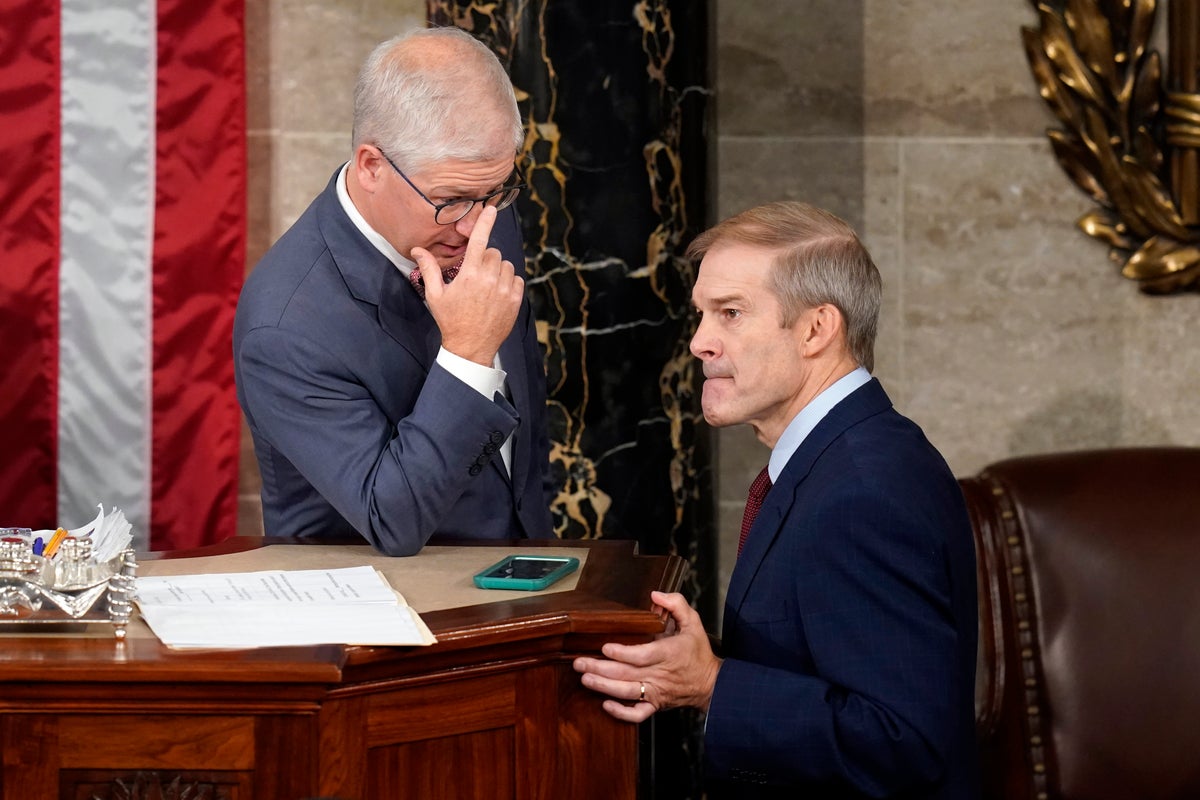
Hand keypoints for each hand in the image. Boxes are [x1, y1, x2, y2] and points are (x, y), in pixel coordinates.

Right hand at [410, 205, 523, 365]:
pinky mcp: (515, 299)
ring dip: (496, 270)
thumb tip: (417, 250)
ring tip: (485, 287)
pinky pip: (516, 278)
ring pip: (505, 264)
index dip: (484, 222)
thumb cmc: (451, 320)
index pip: (478, 241)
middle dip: (483, 259)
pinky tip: (496, 294)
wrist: (471, 347)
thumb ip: (429, 269)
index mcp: (469, 274)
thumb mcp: (435, 295)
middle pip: (492, 252)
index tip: (490, 209)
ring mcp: (504, 289)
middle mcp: (489, 279)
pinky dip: (508, 281)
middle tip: (473, 276)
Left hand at [573, 591, 721, 722]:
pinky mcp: (655, 705)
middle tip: (579, 663)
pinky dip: (620, 713)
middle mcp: (659, 674)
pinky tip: (605, 705)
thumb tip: (656, 595)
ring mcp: (656, 692)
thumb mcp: (693, 622)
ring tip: (585, 679)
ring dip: (603, 687)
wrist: (711, 684)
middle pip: (626, 674)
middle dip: (600, 669)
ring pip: (626, 692)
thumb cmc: (698, 652)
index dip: (622, 653)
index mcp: (668, 653)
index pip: (642, 656)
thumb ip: (677, 604)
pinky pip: (637, 714)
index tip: (605, 647)